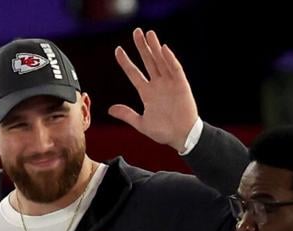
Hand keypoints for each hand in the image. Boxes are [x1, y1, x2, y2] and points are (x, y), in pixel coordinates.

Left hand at [108, 28, 198, 150]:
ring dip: (155, 48)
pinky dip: (169, 59)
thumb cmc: (164, 131)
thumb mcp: (141, 123)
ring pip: (161, 62)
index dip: (126, 62)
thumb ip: (127, 114)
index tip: (118, 50)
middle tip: (136, 32)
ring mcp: (169, 84)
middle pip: (148, 62)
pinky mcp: (181, 85)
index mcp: (147, 93)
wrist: (182, 137)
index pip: (134, 73)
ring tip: (149, 34)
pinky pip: (175, 69)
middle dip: (142, 47)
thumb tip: (110, 109)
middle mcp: (158, 85)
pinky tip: (163, 49)